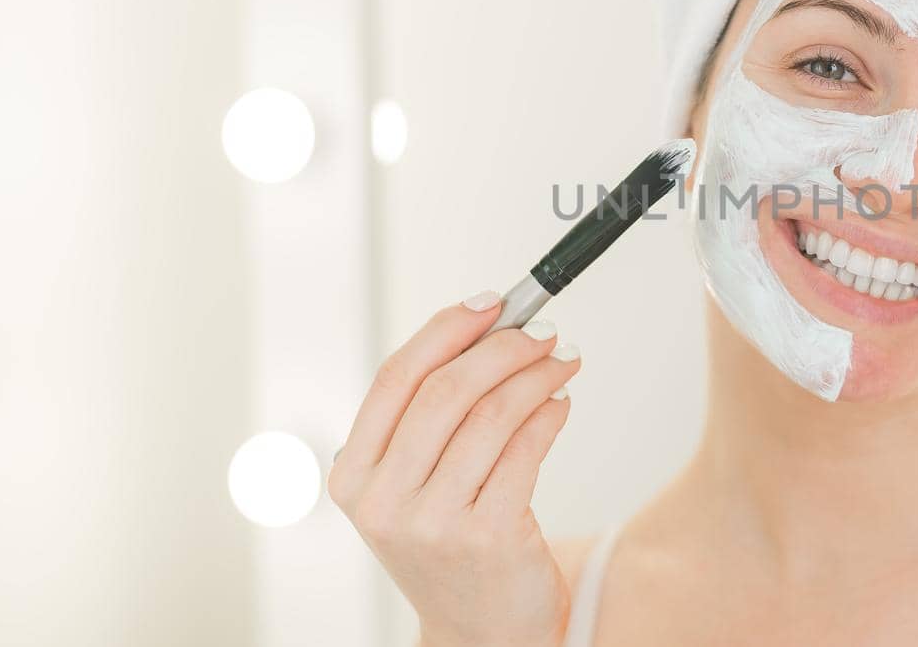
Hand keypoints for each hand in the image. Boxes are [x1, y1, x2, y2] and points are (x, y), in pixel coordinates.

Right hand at [329, 291, 579, 646]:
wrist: (481, 632)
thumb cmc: (452, 545)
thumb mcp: (414, 485)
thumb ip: (431, 418)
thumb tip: (487, 331)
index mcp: (354, 475)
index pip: (396, 378)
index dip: (447, 330)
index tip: (492, 303)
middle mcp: (383, 500)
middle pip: (446, 390)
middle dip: (503, 347)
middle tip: (543, 330)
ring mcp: (433, 522)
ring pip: (492, 415)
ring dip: (536, 375)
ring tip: (563, 361)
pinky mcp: (487, 536)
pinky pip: (526, 449)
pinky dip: (550, 413)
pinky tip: (561, 402)